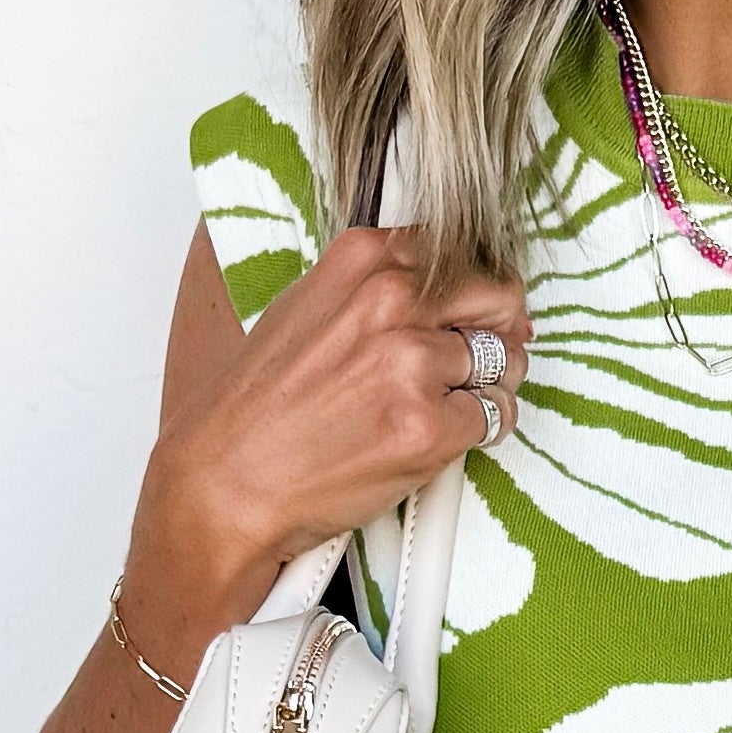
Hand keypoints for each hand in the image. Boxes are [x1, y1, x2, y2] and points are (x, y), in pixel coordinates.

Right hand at [126, 224, 533, 646]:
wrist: (227, 479)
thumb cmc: (260, 404)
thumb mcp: (309, 307)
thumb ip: (377, 288)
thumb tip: (450, 291)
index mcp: (363, 258)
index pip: (464, 253)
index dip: (481, 289)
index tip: (478, 315)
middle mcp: (390, 300)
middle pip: (499, 298)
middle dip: (504, 331)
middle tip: (485, 363)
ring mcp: (410, 364)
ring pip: (503, 363)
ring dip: (490, 388)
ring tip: (444, 409)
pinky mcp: (427, 427)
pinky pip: (495, 418)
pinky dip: (482, 432)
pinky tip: (439, 440)